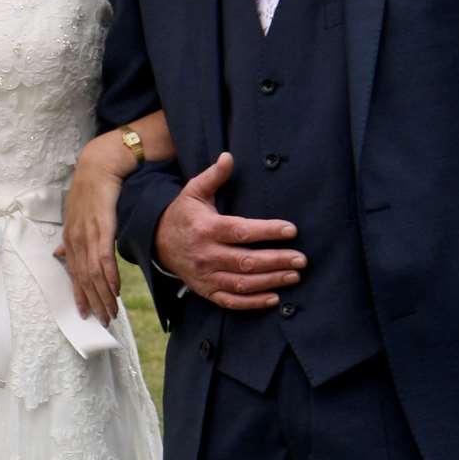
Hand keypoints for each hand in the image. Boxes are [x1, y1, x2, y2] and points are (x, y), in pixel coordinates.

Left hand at [57, 143, 123, 326]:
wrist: (98, 167)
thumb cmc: (89, 192)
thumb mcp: (75, 217)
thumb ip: (70, 240)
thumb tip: (59, 255)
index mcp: (70, 239)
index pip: (74, 274)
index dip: (79, 295)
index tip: (85, 314)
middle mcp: (76, 240)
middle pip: (84, 279)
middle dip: (94, 302)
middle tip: (104, 321)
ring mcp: (88, 234)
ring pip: (94, 273)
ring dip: (103, 295)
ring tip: (112, 312)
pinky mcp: (102, 227)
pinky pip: (104, 257)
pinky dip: (109, 276)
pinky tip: (115, 290)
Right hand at [152, 153, 304, 309]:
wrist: (157, 241)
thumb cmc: (183, 213)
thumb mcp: (194, 191)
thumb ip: (214, 175)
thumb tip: (228, 156)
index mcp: (206, 228)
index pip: (241, 231)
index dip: (267, 231)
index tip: (291, 230)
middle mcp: (206, 254)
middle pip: (246, 261)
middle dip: (276, 260)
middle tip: (301, 259)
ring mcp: (205, 276)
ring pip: (242, 283)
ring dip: (270, 281)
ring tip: (294, 275)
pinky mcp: (206, 291)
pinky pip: (231, 301)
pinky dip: (252, 303)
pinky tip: (274, 298)